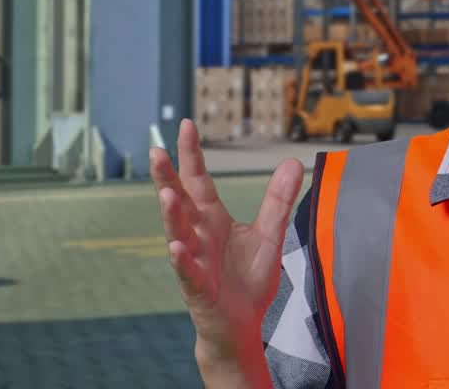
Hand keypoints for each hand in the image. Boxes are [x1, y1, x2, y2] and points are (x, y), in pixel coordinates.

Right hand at [151, 119, 303, 371]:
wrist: (241, 324)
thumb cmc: (248, 278)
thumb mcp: (269, 234)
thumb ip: (278, 199)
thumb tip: (292, 161)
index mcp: (212, 219)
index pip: (198, 181)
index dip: (191, 154)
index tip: (186, 124)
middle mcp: (197, 235)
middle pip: (179, 202)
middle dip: (167, 177)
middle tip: (155, 151)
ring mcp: (193, 261)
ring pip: (178, 234)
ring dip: (171, 215)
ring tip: (167, 193)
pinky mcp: (198, 288)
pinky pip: (188, 272)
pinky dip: (182, 260)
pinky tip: (177, 247)